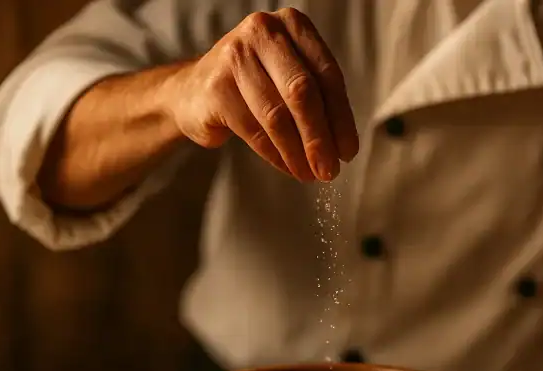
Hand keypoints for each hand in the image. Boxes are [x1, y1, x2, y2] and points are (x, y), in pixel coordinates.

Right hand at [165, 8, 358, 181]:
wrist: (194, 92)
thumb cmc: (254, 87)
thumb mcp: (290, 79)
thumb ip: (318, 101)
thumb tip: (342, 148)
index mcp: (292, 24)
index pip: (327, 74)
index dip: (341, 118)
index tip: (348, 151)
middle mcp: (263, 31)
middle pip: (302, 92)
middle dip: (319, 137)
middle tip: (329, 170)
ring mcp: (235, 56)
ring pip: (277, 114)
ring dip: (297, 152)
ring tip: (309, 174)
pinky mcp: (216, 86)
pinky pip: (254, 129)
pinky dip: (275, 154)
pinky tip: (287, 167)